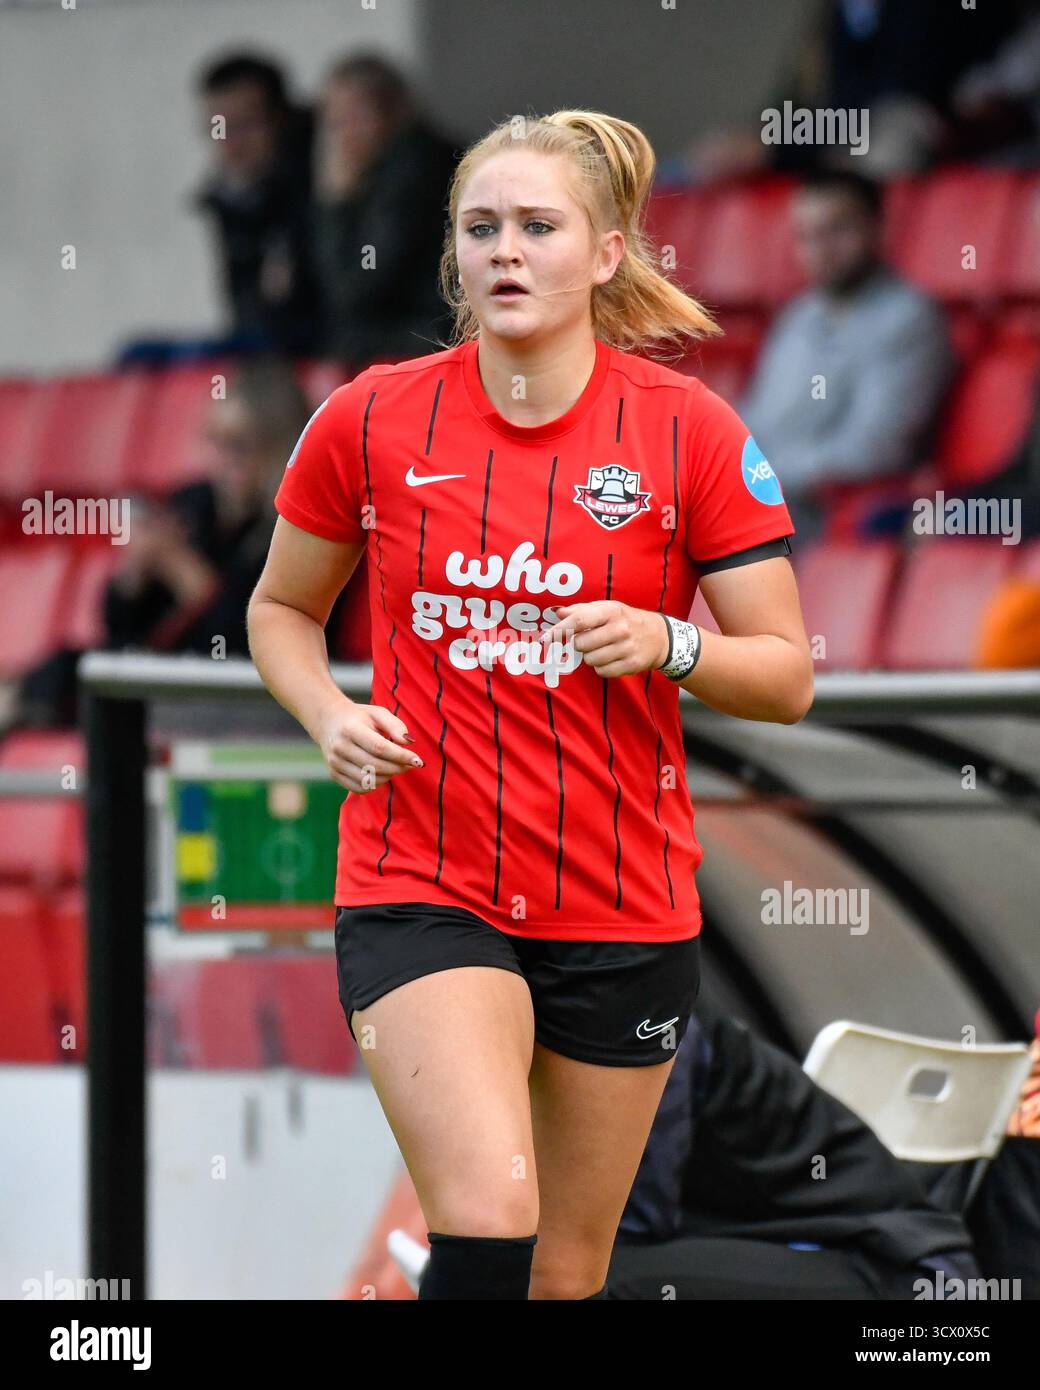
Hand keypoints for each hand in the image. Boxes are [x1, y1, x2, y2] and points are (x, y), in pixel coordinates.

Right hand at [316, 700, 423, 793]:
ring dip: (389, 776)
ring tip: (395, 766)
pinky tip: (382, 773)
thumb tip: (408, 742)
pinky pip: (360, 788)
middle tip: (410, 764)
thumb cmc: (359, 717)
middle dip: (398, 768)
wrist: (328, 722)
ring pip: (369, 780)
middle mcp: (339, 747)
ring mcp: (335, 763)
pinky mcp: (334, 774)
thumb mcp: (378, 713)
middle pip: (375, 766)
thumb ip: (395, 725)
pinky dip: (375, 784)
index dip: (401, 756)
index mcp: (350, 729)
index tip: (418, 760)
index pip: (379, 748)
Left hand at [538, 601, 668, 678]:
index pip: (580, 620)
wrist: (658, 636)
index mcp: (611, 611)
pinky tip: (610, 658)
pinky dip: (601, 667)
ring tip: (602, 649)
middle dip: (579, 644)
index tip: (546, 638)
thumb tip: (558, 613)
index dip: (560, 630)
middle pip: (581, 644)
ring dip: (590, 657)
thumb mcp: (607, 609)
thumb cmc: (625, 620)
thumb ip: (581, 610)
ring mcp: (627, 648)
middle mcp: (620, 629)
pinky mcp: (631, 664)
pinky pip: (602, 672)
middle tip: (589, 641)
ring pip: (590, 660)